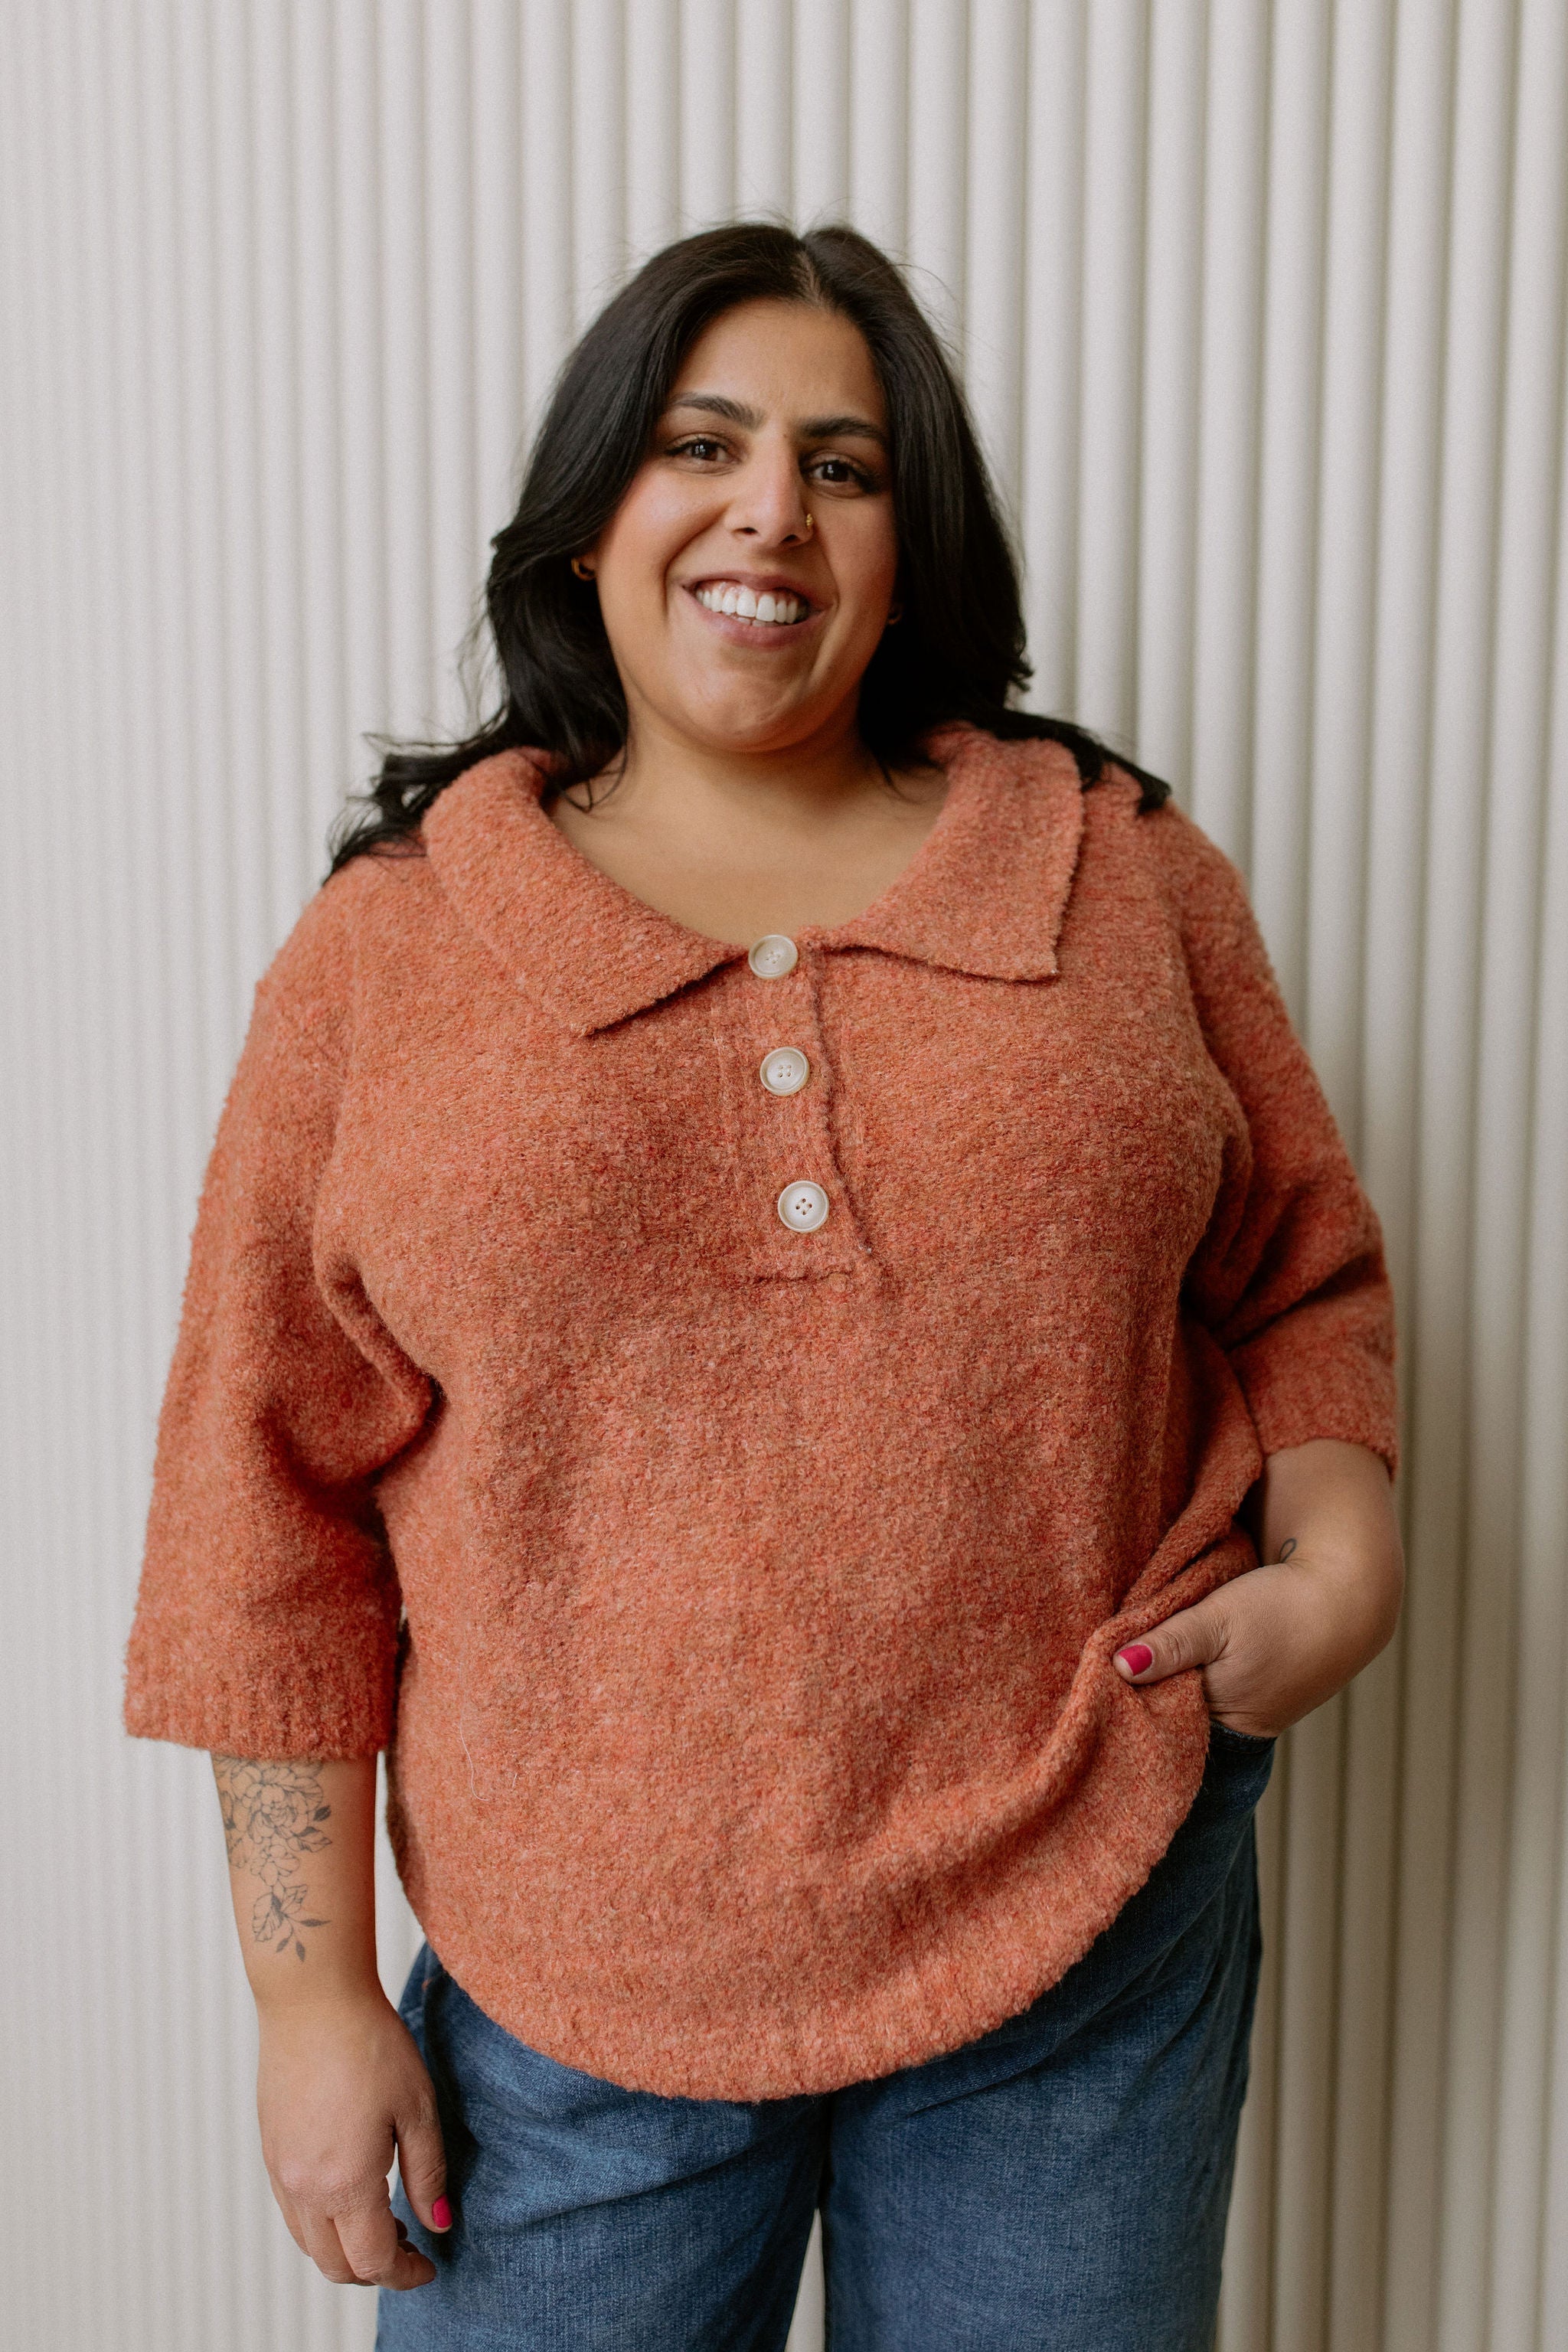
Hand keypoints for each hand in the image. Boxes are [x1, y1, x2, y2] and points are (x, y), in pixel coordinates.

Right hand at [255, 1986, 449, 2289]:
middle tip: (410, 2246)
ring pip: (308, 2243)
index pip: (372, 2261)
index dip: (404, 2274)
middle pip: (335, 2265)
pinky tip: (351, 2192)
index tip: (429, 2266)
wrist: (313, 2000)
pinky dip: (321, 2223)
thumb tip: (438, 2223)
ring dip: (345, 2249)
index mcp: (344, 2183)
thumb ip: (428, 2174)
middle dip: (374, 2271)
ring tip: (386, 2218)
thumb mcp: (416, 2108)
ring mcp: (280, 2169)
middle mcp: (303, 2187)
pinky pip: (292, 2211)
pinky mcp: (270, 2149)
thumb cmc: (369, 2044)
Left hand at [1113, 1439, 1403, 1738]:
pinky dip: (1185, 1672)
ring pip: (1184, 1700)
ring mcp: (1244, 1713)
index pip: (1152, 1724)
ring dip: (1161, 1679)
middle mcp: (1230, 1727)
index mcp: (1219, 1719)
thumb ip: (1170, 1644)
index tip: (1088, 1675)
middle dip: (1136, 1694)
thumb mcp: (1219, 1619)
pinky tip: (1164, 1651)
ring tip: (1127, 1652)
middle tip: (1097, 1662)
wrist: (1351, 1597)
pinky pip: (1204, 1689)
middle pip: (1166, 1716)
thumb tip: (1119, 1666)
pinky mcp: (1252, 1692)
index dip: (1121, 1701)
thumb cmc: (1286, 1607)